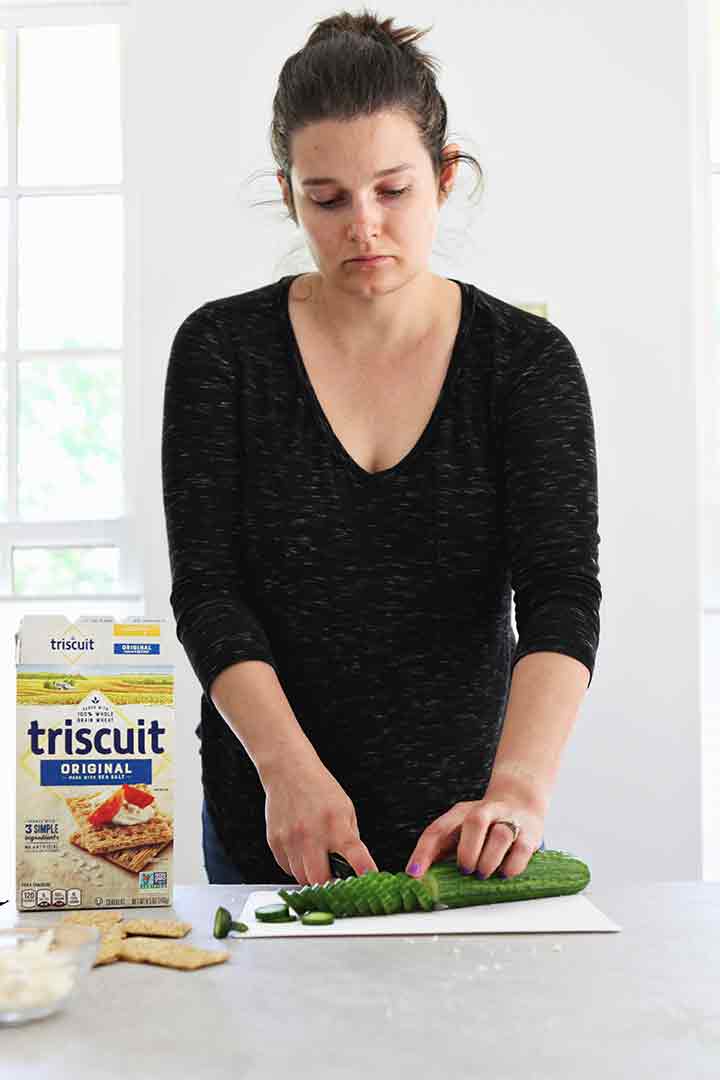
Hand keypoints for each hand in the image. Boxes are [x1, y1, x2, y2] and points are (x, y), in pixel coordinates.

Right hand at [263, 756, 378, 885]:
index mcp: (335, 824)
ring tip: (316, 859)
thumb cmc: (318, 788)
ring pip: (302, 877)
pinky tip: (301, 851)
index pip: (354, 855)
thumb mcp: (345, 809)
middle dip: (329, 885)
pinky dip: (296, 866)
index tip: (369, 882)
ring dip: (312, 875)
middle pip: (320, 879)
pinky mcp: (275, 842)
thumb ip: (350, 838)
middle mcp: (312, 834)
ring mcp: (290, 839)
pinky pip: (287, 868)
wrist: (288, 771)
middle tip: (334, 879)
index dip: (364, 872)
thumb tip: (355, 866)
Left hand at [404, 776, 546, 880]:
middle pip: (474, 822)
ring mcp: (509, 820)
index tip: (415, 873)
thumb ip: (441, 851)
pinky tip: (504, 872)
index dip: (423, 852)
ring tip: (484, 873)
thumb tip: (421, 878)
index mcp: (461, 813)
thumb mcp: (460, 830)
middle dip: (467, 852)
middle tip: (465, 870)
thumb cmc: (484, 825)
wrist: (519, 800)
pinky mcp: (529, 834)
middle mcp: (485, 811)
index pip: (438, 829)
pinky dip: (510, 867)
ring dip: (489, 860)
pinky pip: (520, 851)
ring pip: (500, 836)